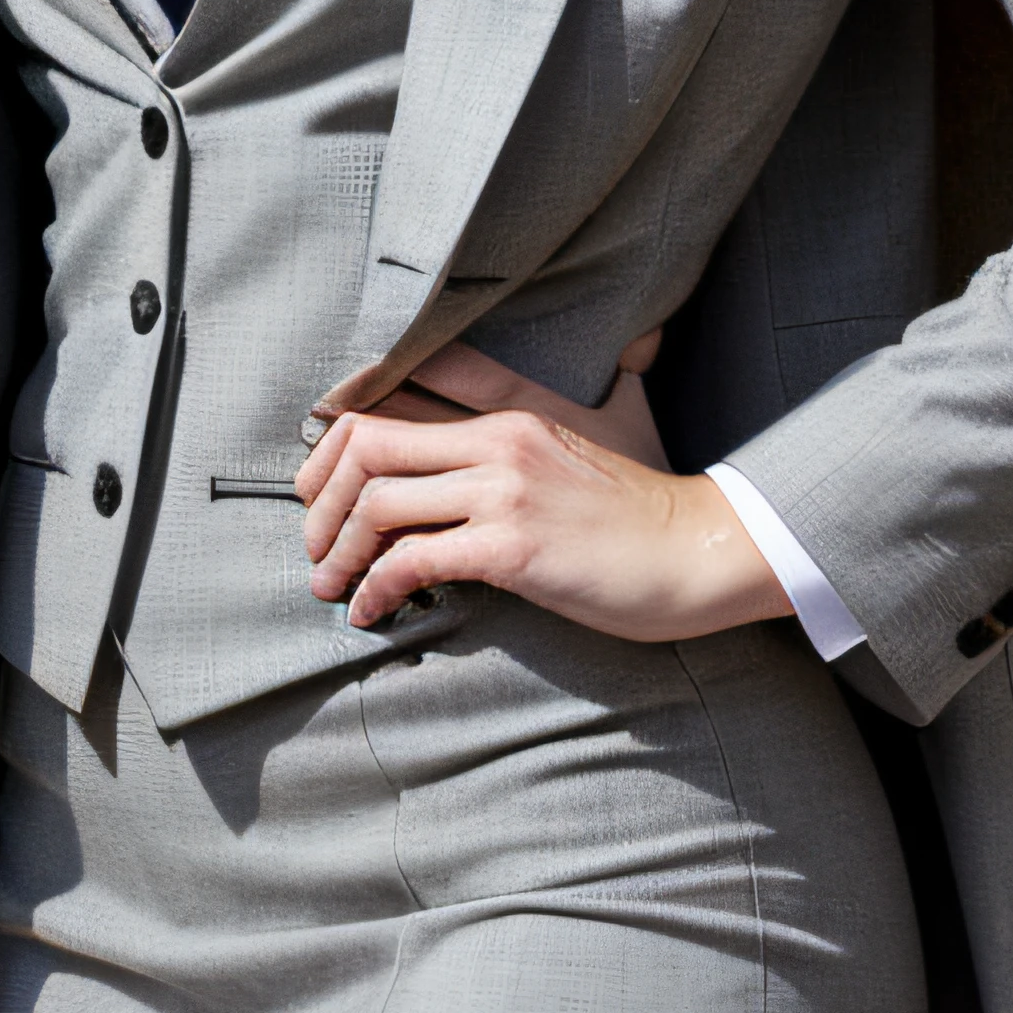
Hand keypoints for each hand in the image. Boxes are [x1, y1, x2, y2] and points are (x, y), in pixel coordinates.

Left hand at [295, 338, 792, 640]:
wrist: (699, 551)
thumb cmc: (637, 518)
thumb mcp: (574, 454)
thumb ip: (519, 448)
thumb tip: (465, 472)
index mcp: (507, 415)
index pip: (393, 400)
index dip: (334, 442)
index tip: (316, 487)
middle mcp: (498, 440)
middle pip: (365, 441)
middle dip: (319, 494)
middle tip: (313, 541)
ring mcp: (504, 491)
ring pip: (379, 501)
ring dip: (337, 549)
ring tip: (329, 585)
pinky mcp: (513, 547)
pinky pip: (412, 560)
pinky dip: (375, 588)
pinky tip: (370, 612)